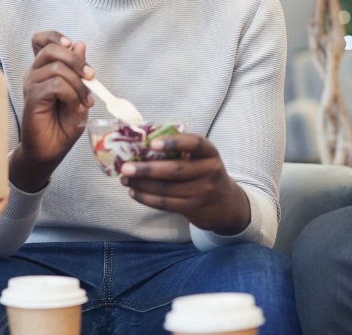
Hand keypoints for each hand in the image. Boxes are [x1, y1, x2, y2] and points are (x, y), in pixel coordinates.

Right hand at [9, 32, 95, 191]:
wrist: (52, 149)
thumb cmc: (63, 122)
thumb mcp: (78, 92)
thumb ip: (78, 70)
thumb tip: (80, 43)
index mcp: (44, 69)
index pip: (41, 40)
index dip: (55, 36)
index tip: (71, 44)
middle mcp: (35, 74)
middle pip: (52, 49)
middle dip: (77, 60)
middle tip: (91, 77)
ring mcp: (31, 86)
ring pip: (57, 68)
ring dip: (78, 85)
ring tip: (84, 102)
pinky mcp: (32, 99)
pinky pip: (55, 85)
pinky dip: (71, 94)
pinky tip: (75, 107)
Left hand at [120, 134, 250, 235]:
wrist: (226, 204)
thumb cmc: (205, 173)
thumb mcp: (202, 158)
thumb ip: (180, 150)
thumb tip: (142, 143)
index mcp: (210, 153)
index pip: (195, 144)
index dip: (174, 142)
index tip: (153, 143)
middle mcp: (209, 171)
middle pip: (175, 170)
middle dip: (146, 169)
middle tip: (125, 167)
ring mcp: (202, 192)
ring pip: (166, 189)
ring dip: (141, 185)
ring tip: (125, 180)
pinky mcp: (193, 208)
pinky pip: (165, 204)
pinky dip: (146, 198)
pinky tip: (134, 192)